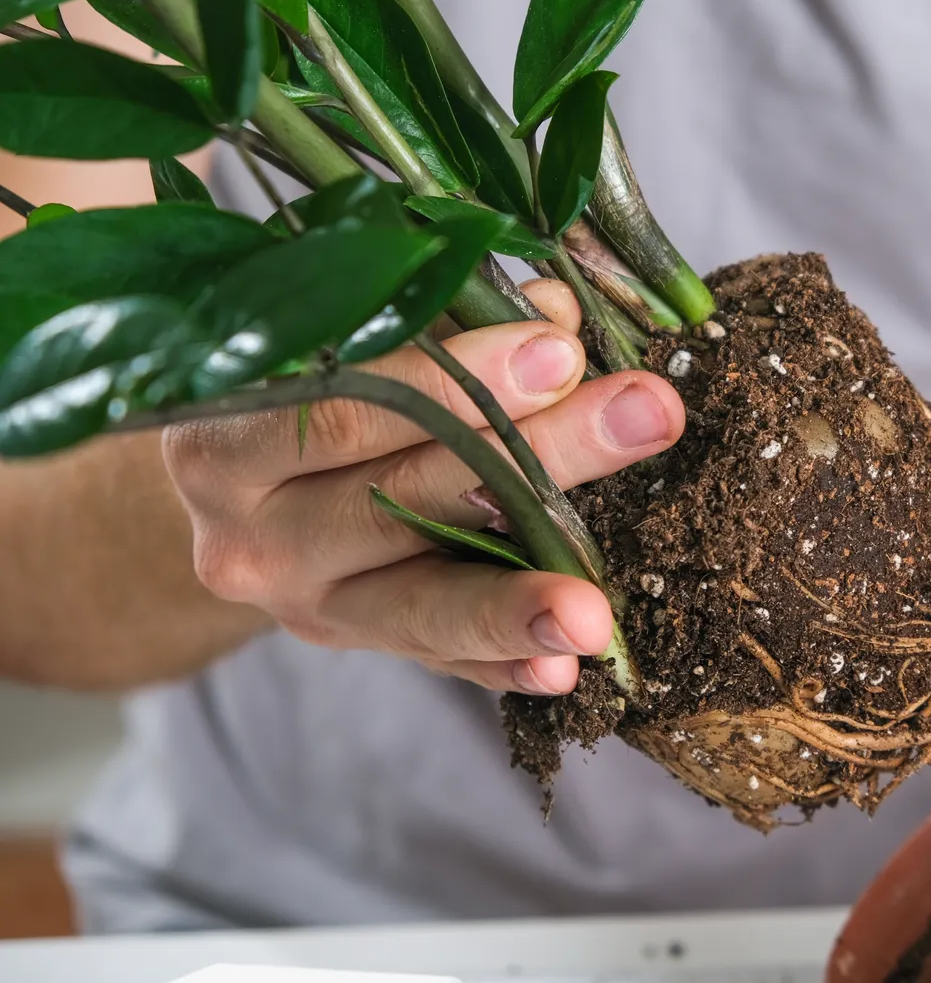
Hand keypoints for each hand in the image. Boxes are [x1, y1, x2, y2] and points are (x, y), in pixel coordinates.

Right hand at [161, 279, 683, 694]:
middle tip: (646, 415)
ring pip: (420, 600)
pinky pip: (437, 660)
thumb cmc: (300, 378)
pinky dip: (501, 664)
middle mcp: (250, 532)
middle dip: (538, 453)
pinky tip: (562, 671)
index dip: (457, 380)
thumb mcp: (342, 337)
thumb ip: (441, 324)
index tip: (560, 349)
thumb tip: (558, 319)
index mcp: (225, 434)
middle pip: (404, 497)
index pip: (345, 407)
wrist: (240, 481)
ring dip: (520, 598)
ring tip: (595, 612)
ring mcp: (303, 602)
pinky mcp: (354, 644)